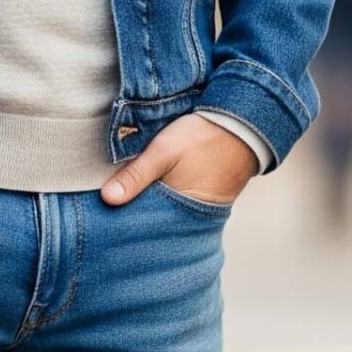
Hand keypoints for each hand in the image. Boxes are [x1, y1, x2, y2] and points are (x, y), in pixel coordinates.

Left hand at [99, 114, 258, 209]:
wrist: (246, 124)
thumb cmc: (204, 137)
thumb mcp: (164, 152)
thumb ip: (136, 175)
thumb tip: (107, 199)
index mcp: (182, 212)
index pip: (145, 227)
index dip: (126, 220)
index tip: (105, 215)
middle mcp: (193, 217)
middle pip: (155, 223)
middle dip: (135, 216)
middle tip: (110, 210)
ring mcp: (202, 209)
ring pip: (166, 213)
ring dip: (150, 206)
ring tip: (127, 199)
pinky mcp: (206, 198)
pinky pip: (178, 204)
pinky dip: (164, 199)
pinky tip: (151, 191)